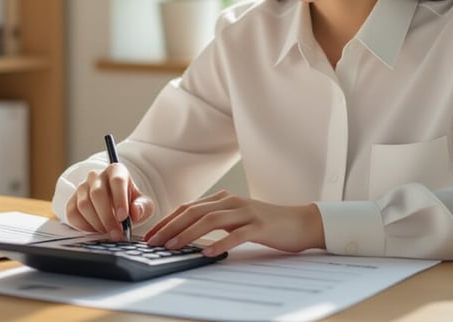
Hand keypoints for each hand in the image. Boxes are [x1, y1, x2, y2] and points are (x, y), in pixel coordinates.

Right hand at [65, 163, 153, 240]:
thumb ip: (143, 207)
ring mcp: (82, 187)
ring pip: (84, 204)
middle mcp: (96, 176)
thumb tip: (135, 212)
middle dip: (107, 217)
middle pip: (97, 194)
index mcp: (116, 171)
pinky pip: (72, 213)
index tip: (123, 218)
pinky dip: (84, 226)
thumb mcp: (143, 204)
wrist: (116, 207)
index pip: (117, 181)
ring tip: (108, 233)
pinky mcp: (72, 200)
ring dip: (96, 223)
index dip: (120, 199)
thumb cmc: (131, 203)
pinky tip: (96, 231)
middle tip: (116, 233)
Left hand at [144, 190, 324, 256]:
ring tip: (173, 246)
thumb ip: (216, 220)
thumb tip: (188, 233)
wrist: (300, 222)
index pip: (189, 207)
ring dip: (188, 234)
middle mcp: (232, 202)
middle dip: (170, 227)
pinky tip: (207, 253)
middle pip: (194, 212)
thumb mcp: (237, 218)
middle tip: (154, 242)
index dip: (168, 220)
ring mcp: (246, 213)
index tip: (151, 235)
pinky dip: (219, 244)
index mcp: (224, 199)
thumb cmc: (267, 224)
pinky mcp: (259, 226)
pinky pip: (236, 235)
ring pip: (210, 220)